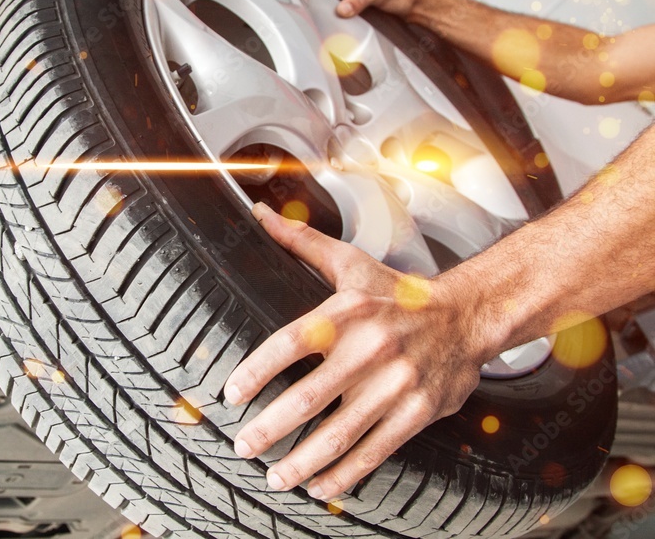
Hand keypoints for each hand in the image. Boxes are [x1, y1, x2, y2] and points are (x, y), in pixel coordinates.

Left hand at [225, 203, 497, 500]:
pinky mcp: (417, 412)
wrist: (469, 315)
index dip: (257, 370)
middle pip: (309, 398)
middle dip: (270, 428)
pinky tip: (319, 486)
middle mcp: (371, 348)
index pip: (291, 343)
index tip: (232, 394)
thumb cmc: (401, 293)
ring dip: (301, 461)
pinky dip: (344, 474)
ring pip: (340, 434)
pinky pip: (375, 450)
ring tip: (274, 476)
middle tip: (244, 445)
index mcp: (349, 311)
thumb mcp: (352, 264)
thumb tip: (262, 215)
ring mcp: (396, 384)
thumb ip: (302, 242)